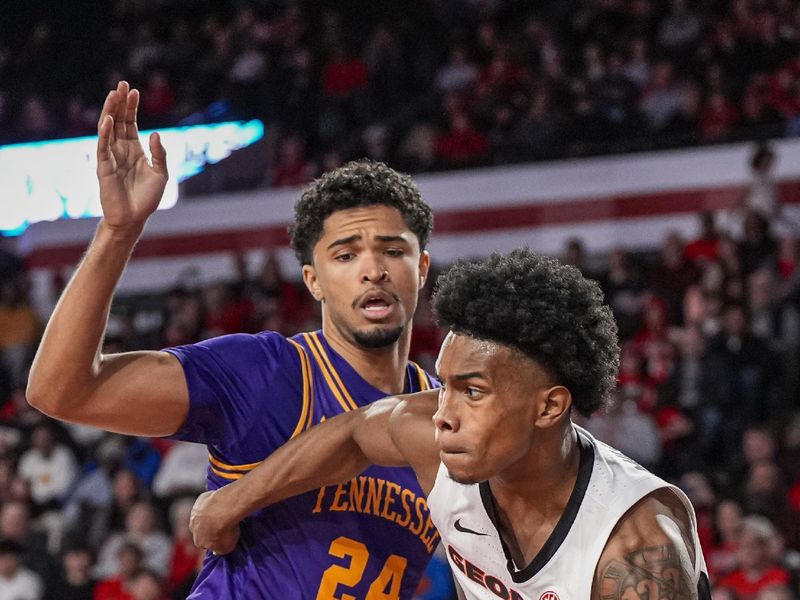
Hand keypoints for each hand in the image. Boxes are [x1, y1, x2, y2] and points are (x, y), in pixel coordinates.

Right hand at [96, 81, 167, 231]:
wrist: (134, 218)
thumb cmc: (147, 198)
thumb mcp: (161, 174)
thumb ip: (159, 154)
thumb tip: (154, 133)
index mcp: (135, 150)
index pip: (131, 123)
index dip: (132, 107)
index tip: (134, 90)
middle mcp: (121, 150)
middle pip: (119, 121)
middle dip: (120, 102)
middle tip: (121, 83)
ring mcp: (111, 157)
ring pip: (108, 129)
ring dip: (110, 111)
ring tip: (113, 94)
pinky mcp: (104, 167)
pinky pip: (102, 147)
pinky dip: (104, 133)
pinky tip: (108, 120)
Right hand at [190, 490, 240, 554]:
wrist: (224, 509)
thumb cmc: (225, 530)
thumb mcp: (225, 548)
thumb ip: (219, 551)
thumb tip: (216, 551)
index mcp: (198, 541)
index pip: (204, 544)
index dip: (213, 540)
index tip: (222, 537)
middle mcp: (193, 527)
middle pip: (201, 528)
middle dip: (209, 527)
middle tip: (222, 524)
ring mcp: (195, 512)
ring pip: (202, 515)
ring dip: (210, 514)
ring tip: (224, 513)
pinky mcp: (201, 499)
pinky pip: (206, 502)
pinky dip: (212, 502)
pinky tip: (222, 503)